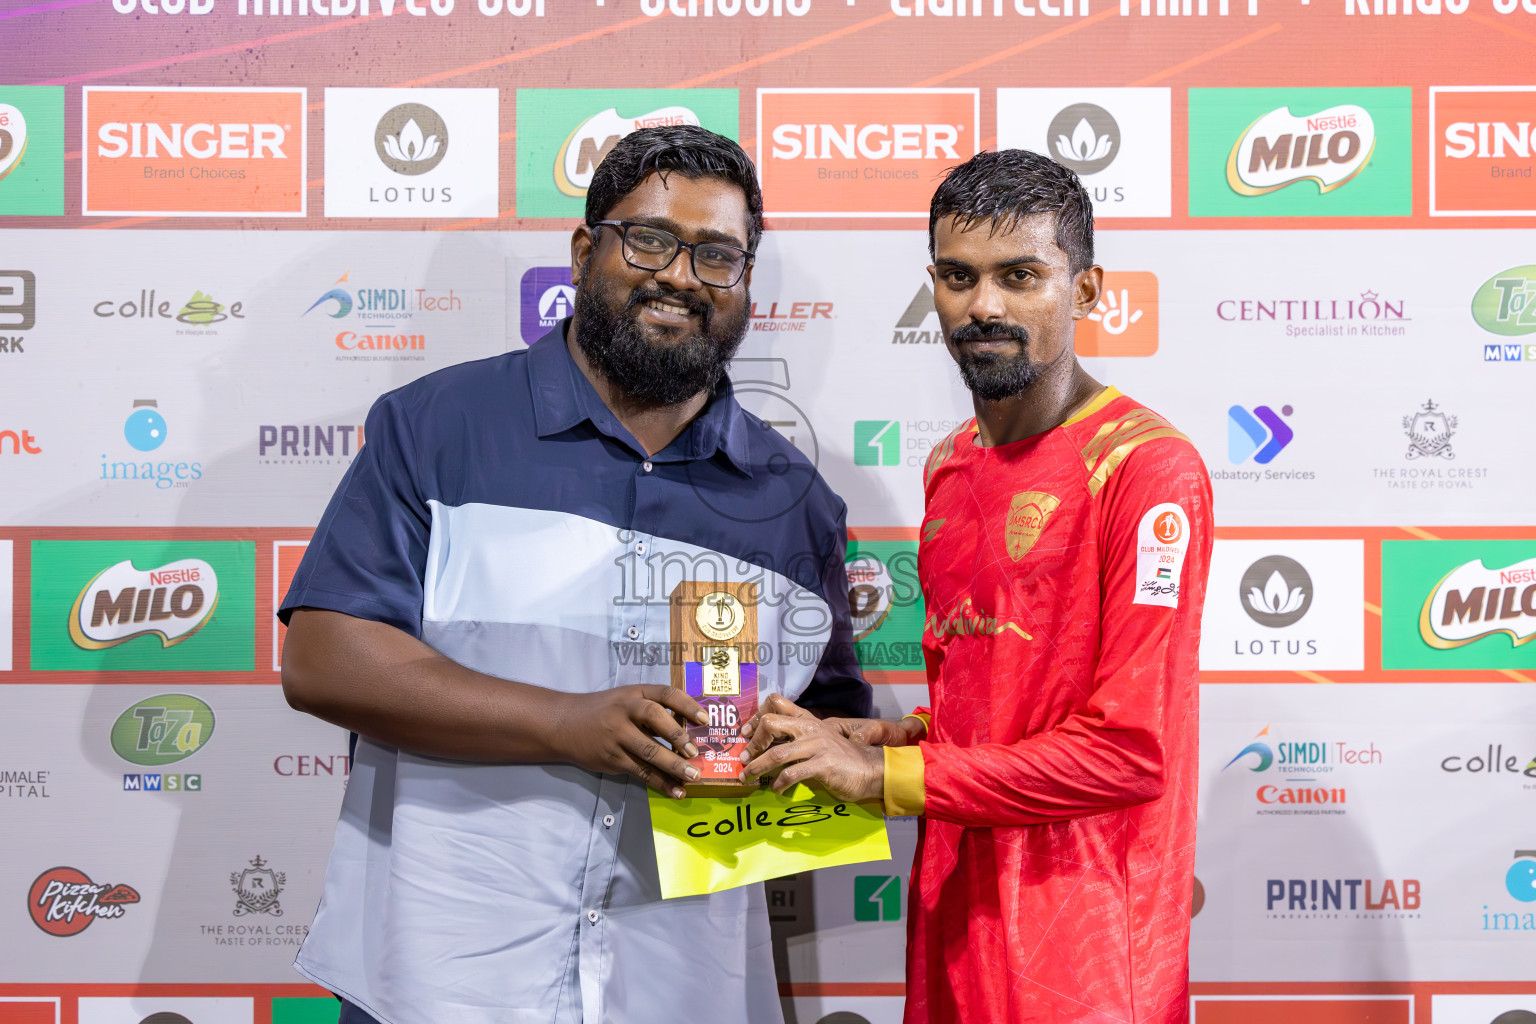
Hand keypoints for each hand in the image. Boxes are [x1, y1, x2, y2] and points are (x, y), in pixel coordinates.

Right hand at [552, 685, 707, 798]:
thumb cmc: (604, 711)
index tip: (705, 718)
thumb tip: (689, 729)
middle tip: (695, 752)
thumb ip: (652, 709)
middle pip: (654, 718)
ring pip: (648, 751)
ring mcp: (617, 735)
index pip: (665, 693)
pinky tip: (676, 790)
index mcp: (634, 693)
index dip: (687, 705)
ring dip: (673, 766)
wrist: (565, 725)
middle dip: (677, 736)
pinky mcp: (612, 758)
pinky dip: (660, 782)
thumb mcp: (627, 699)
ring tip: (692, 777)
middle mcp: (625, 710)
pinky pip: (640, 771)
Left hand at [738, 708, 885, 801]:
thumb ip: (796, 740)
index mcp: (807, 720)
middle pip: (771, 723)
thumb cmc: (841, 758)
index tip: (746, 734)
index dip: (756, 716)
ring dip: (757, 767)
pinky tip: (777, 789)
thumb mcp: (818, 741)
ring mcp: (817, 745)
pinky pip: (792, 773)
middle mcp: (810, 728)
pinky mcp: (824, 764)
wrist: (870, 769)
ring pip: (777, 753)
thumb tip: (766, 748)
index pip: (776, 703)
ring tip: (747, 777)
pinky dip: (779, 783)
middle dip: (753, 743)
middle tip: (744, 758)